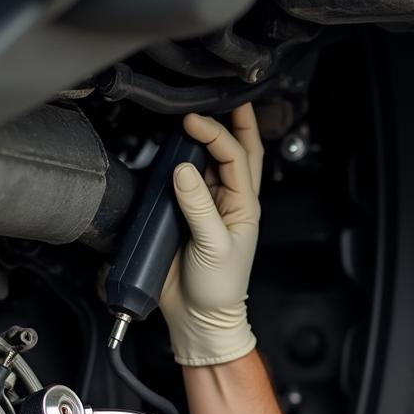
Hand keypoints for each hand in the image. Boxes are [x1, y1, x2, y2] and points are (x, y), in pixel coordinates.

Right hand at [159, 102, 263, 365]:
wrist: (197, 318)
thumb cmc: (217, 289)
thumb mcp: (213, 246)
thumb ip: (198, 207)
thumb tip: (184, 169)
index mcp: (244, 206)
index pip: (236, 158)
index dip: (218, 134)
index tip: (194, 122)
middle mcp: (227, 201)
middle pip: (234, 151)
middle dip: (231, 121)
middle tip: (219, 96)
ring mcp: (205, 206)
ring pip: (207, 162)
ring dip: (202, 139)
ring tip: (189, 116)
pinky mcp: (181, 214)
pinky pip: (181, 181)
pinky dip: (177, 161)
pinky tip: (170, 149)